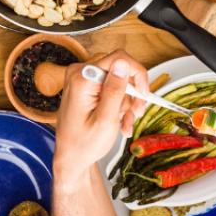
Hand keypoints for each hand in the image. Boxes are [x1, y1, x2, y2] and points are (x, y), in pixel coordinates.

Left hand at [54, 51, 148, 174]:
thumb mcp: (105, 119)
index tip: (144, 94)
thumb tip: (123, 64)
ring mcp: (83, 80)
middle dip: (132, 93)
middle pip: (120, 70)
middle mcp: (80, 74)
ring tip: (125, 123)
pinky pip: (112, 89)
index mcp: (81, 78)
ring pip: (119, 82)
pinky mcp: (87, 87)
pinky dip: (120, 106)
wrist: (72, 156)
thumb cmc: (83, 144)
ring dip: (127, 103)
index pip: (119, 59)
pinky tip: (120, 123)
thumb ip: (114, 90)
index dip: (137, 75)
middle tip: (136, 113)